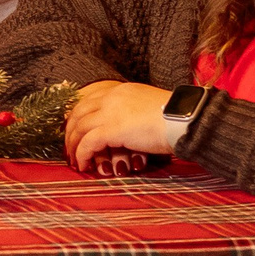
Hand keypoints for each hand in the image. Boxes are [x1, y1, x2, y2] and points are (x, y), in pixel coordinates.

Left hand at [64, 80, 178, 171]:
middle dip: (70, 132)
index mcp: (120, 90)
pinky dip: (82, 155)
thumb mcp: (148, 107)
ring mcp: (110, 111)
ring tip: (75, 161)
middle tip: (69, 148)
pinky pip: (88, 143)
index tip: (74, 131)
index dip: (77, 116)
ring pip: (79, 128)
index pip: (88, 100)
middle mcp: (111, 97)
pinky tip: (83, 165)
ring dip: (73, 146)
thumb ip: (131, 112)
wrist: (185, 120)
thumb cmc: (174, 118)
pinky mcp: (112, 129)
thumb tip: (124, 128)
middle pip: (78, 113)